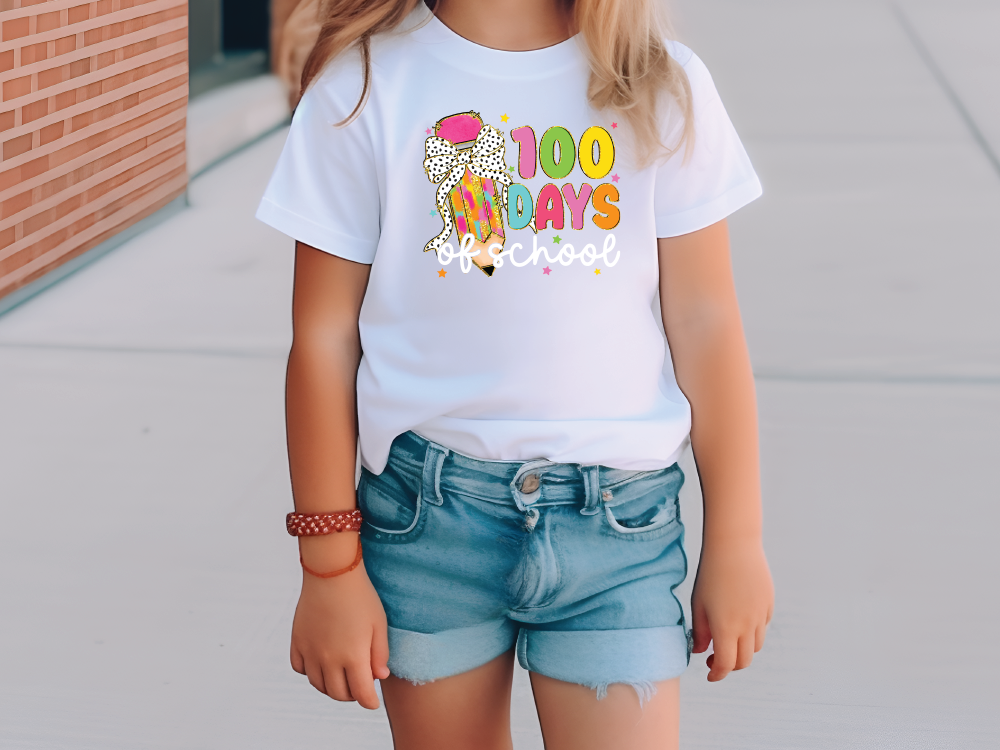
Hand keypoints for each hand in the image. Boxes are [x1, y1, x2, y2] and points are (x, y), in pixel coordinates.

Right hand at [290, 557, 390, 708]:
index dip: (369, 702)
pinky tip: (320, 663)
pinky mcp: (297, 641)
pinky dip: (310, 672)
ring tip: (341, 677)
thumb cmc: (361, 596)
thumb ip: (380, 654)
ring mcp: (310, 651)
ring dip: (331, 687)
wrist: (331, 572)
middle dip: (351, 695)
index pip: (361, 694)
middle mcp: (329, 659)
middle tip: (359, 686)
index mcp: (353, 656)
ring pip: (318, 684)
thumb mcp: (379, 624)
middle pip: (338, 693)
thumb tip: (379, 677)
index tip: (373, 702)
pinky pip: (300, 668)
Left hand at [690, 539, 772, 681]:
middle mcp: (747, 626)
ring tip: (727, 638)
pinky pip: (762, 627)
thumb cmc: (710, 574)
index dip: (717, 674)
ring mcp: (761, 616)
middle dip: (730, 665)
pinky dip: (752, 632)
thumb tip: (700, 651)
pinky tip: (739, 619)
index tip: (709, 674)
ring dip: (742, 649)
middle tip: (714, 658)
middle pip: (743, 661)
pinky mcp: (769, 604)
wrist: (734, 546)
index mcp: (726, 628)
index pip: (725, 664)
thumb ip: (699, 632)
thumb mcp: (698, 603)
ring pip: (756, 646)